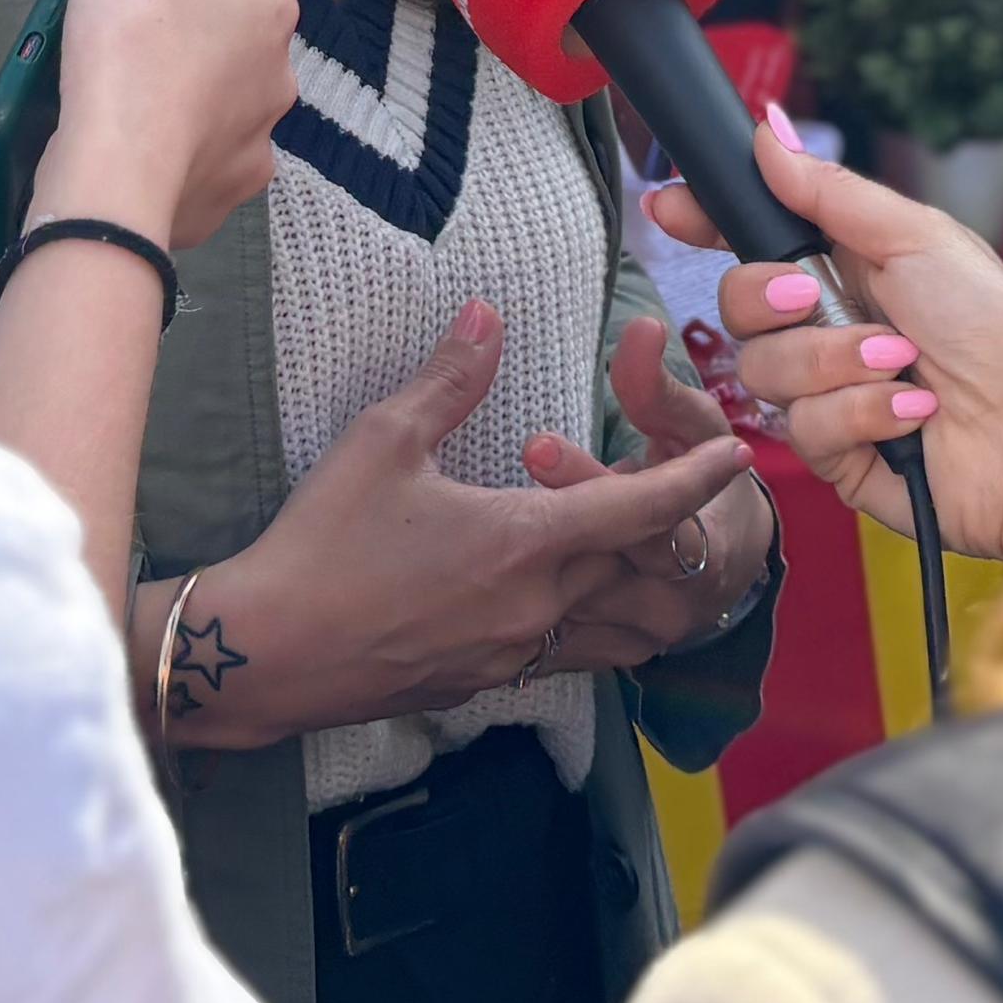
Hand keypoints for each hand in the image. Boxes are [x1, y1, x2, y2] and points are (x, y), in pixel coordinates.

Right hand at [38, 0, 300, 256]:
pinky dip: (177, 138)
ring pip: (230, 91)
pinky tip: (132, 129)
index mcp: (268, 7)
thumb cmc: (130, 56)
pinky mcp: (219, 195)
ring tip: (128, 61)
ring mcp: (253, 142)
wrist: (114, 186)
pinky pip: (206, 155)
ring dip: (192, 72)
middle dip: (199, 2)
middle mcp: (277, 75)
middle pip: (246, 22)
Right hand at [158, 301, 754, 746]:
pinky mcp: (483, 685)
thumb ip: (450, 379)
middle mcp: (535, 608)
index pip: (641, 510)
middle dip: (668, 528)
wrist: (266, 653)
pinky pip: (566, 655)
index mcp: (523, 544)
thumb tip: (487, 317)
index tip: (737, 454)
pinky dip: (588, 622)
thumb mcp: (383, 441)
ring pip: (614, 627)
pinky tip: (564, 594)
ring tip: (636, 545)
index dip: (695, 479)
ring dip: (637, 587)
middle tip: (669, 481)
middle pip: (639, 571)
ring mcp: (512, 656)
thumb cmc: (321, 543)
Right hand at [649, 119, 1002, 577]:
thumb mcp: (917, 237)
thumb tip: (768, 129)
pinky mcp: (833, 453)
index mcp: (842, 264)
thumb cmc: (995, 328)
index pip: (750, 236)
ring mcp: (825, 392)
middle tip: (813, 293)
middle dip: (771, 297)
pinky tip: (910, 412)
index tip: (668, 203)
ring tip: (902, 364)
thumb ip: (830, 190)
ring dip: (836, 362)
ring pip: (761, 369)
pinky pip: (801, 428)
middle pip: (734, 303)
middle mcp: (825, 325)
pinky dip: (862, 413)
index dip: (704, 218)